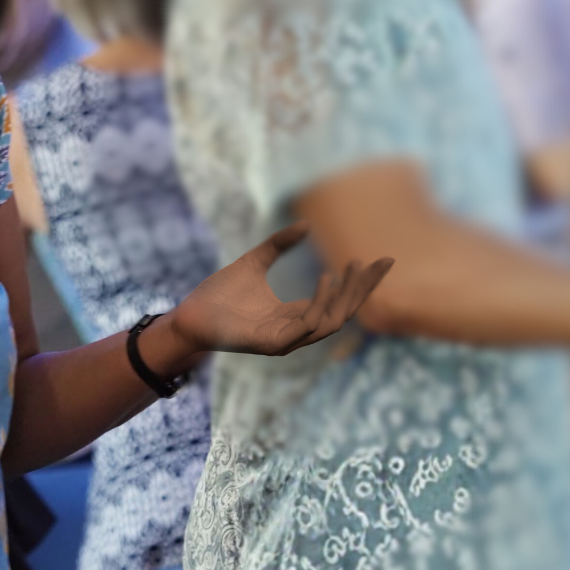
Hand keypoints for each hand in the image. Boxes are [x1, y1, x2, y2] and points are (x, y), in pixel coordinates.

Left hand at [162, 221, 393, 359]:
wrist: (189, 315)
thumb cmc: (219, 293)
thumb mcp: (254, 261)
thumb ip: (279, 244)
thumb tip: (306, 224)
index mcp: (295, 315)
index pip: (339, 303)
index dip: (360, 284)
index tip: (379, 261)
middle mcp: (296, 330)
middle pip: (343, 314)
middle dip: (362, 290)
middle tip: (375, 263)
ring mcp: (287, 340)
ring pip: (331, 322)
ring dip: (344, 296)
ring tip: (345, 268)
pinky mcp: (274, 344)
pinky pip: (308, 325)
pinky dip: (321, 303)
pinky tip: (325, 280)